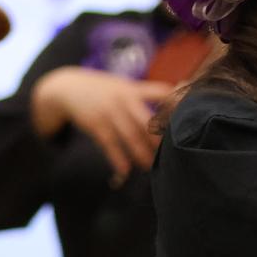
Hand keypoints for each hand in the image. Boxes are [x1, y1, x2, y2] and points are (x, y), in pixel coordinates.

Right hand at [31, 67, 171, 181]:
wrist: (67, 87)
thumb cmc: (103, 90)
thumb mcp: (123, 86)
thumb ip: (145, 95)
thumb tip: (172, 106)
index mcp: (134, 89)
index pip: (161, 93)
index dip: (176, 104)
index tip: (189, 119)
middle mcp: (123, 99)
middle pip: (147, 121)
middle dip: (159, 139)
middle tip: (171, 155)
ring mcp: (109, 111)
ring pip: (130, 135)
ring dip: (141, 154)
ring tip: (151, 167)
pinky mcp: (95, 124)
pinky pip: (109, 144)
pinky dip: (117, 158)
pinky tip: (124, 171)